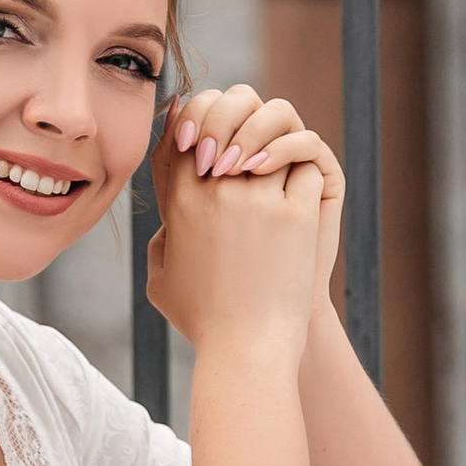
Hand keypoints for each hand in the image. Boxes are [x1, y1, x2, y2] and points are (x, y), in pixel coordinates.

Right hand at [152, 87, 344, 330]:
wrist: (246, 350)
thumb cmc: (204, 323)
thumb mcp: (161, 282)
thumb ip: (160, 244)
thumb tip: (167, 226)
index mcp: (179, 205)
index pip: (185, 132)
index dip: (198, 116)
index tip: (213, 120)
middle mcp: (214, 193)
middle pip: (226, 119)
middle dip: (239, 115)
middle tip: (253, 128)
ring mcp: (255, 201)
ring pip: (270, 137)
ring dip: (276, 144)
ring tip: (280, 159)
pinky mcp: (294, 214)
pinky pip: (304, 164)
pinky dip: (305, 168)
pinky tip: (303, 184)